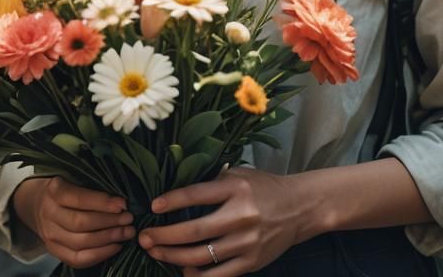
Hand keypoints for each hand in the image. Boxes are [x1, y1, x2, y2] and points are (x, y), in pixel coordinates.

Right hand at [12, 176, 135, 269]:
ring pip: (81, 243)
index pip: (79, 198)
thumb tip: (121, 190)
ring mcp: (50, 235)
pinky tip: (115, 247)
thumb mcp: (70, 175)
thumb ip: (90, 182)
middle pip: (81, 223)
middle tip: (129, 219)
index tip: (123, 203)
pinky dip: (99, 255)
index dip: (102, 202)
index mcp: (54, 190)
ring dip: (108, 239)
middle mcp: (49, 214)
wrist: (34, 203)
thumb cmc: (62, 185)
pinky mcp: (54, 251)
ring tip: (127, 232)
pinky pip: (77, 259)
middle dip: (109, 222)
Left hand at [138, 168, 308, 276]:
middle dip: (164, 236)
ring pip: (202, 256)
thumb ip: (212, 183)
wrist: (298, 208)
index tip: (153, 206)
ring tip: (156, 252)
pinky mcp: (251, 262)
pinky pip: (218, 275)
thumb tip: (176, 192)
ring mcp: (247, 242)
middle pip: (194, 230)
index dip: (172, 201)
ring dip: (173, 257)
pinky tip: (182, 269)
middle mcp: (241, 215)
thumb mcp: (239, 175)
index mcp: (236, 188)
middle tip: (144, 237)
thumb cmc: (264, 188)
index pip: (197, 194)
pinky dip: (197, 275)